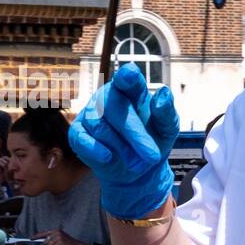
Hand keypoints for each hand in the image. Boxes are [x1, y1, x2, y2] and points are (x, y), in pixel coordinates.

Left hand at [35, 228, 87, 244]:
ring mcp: (58, 237)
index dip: (36, 236)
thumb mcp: (60, 241)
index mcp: (56, 231)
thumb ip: (52, 240)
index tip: (30, 238)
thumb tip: (44, 242)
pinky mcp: (60, 243)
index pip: (44, 233)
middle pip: (45, 242)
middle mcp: (56, 232)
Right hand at [68, 63, 178, 219]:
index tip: (130, 74)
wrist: (137, 170)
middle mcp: (108, 97)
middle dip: (135, 134)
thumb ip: (166, 112)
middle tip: (152, 156)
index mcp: (131, 90)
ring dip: (121, 147)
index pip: (128, 78)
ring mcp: (90, 114)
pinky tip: (108, 157)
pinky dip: (96, 149)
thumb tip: (163, 92)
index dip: (128, 76)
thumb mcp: (166, 129)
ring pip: (100, 127)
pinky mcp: (77, 133)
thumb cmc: (152, 141)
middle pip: (115, 108)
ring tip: (136, 162)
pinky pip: (82, 139)